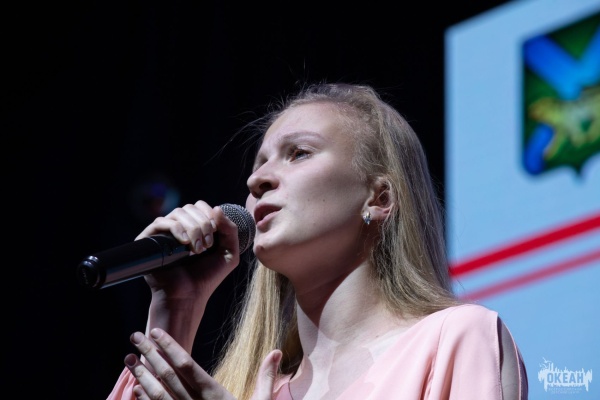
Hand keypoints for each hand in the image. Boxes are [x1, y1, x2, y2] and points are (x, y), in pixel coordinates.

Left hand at [124, 328, 281, 399]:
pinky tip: (136, 388)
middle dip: (150, 354)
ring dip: (142, 375)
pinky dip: (145, 399)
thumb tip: (276, 351)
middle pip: (168, 375)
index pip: (187, 365)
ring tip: (129, 359)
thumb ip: (266, 378)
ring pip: (158, 394)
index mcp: (215, 395)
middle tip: (135, 336)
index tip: (156, 332)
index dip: (170, 346)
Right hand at [137, 201, 241, 299]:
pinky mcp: (150, 240)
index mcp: (195, 227)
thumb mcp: (229, 253)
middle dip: (203, 224)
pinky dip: (176, 228)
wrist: (188, 296)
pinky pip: (160, 222)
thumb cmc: (207, 277)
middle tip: (206, 246)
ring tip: (197, 249)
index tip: (215, 235)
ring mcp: (164, 233)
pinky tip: (184, 242)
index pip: (200, 206)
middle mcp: (179, 228)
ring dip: (192, 228)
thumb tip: (217, 208)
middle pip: (190, 208)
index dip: (209, 215)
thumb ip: (231, 230)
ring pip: (178, 213)